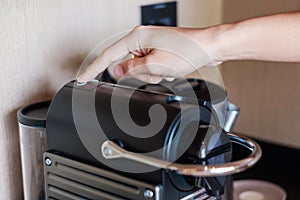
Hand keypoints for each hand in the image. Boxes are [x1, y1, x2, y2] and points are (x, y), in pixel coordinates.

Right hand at [77, 26, 218, 82]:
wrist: (209, 48)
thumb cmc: (188, 50)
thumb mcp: (155, 64)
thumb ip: (131, 69)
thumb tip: (117, 72)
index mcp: (136, 38)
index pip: (108, 56)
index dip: (94, 69)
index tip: (83, 78)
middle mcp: (142, 39)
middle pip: (128, 66)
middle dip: (142, 74)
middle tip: (159, 70)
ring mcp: (151, 45)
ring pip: (141, 70)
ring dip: (154, 74)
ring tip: (169, 67)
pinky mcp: (159, 51)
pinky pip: (152, 68)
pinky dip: (161, 72)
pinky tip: (172, 67)